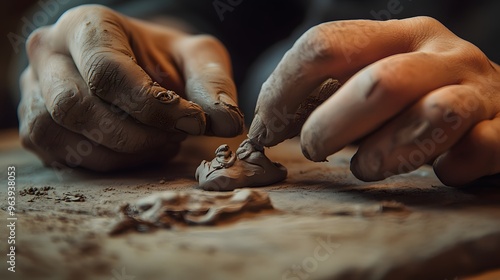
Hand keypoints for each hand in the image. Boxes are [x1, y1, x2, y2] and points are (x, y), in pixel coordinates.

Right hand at [19, 4, 242, 170]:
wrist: (137, 65)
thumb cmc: (165, 59)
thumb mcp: (196, 58)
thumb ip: (212, 83)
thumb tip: (227, 121)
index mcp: (86, 25)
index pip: (107, 71)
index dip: (153, 106)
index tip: (193, 123)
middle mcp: (49, 53)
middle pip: (77, 106)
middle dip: (136, 134)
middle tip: (176, 137)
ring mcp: (34, 89)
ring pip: (63, 135)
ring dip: (121, 152)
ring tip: (160, 143)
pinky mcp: (34, 124)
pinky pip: (61, 154)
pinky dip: (105, 162)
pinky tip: (136, 151)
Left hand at [248, 16, 499, 185]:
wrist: (498, 105)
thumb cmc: (418, 98)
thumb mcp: (372, 81)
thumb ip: (328, 94)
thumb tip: (269, 123)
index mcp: (399, 35)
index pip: (327, 44)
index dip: (284, 87)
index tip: (266, 127)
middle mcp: (441, 54)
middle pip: (377, 83)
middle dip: (329, 126)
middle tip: (312, 149)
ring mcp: (478, 91)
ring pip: (432, 116)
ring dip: (383, 154)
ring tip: (366, 167)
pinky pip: (476, 151)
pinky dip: (449, 168)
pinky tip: (438, 170)